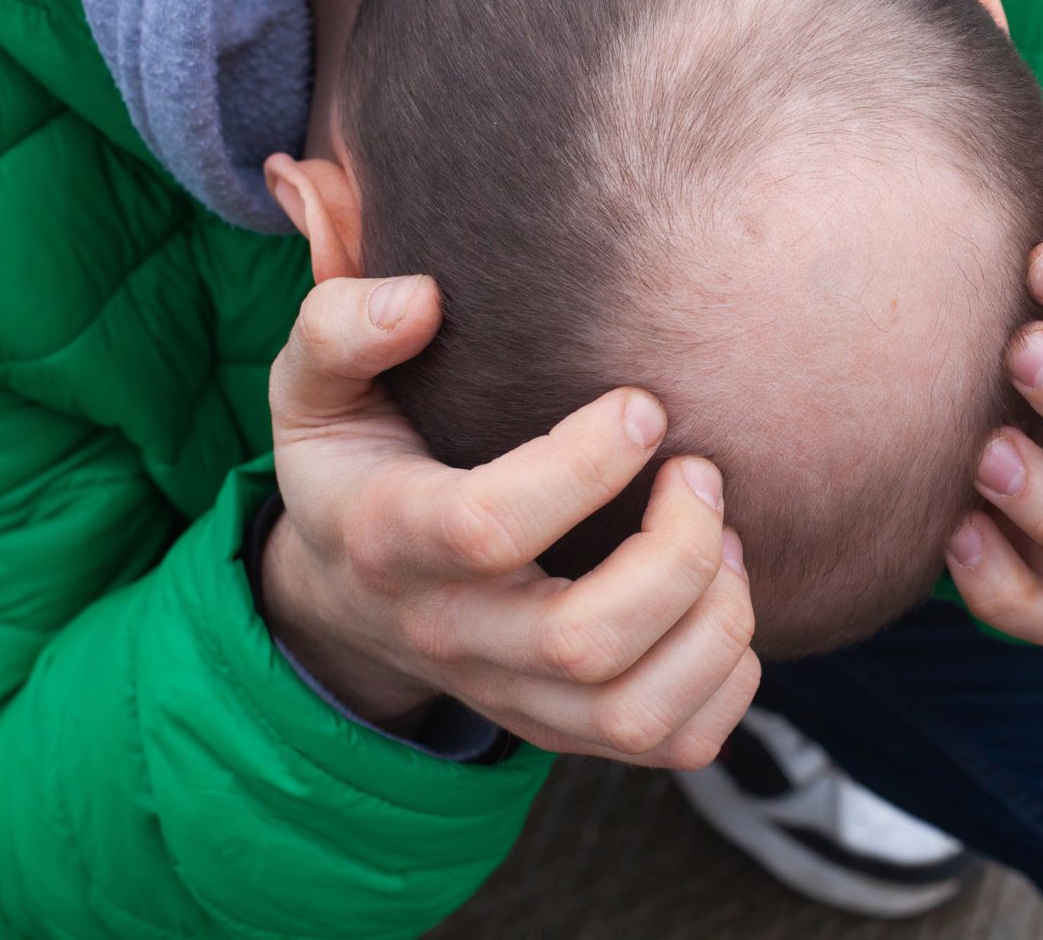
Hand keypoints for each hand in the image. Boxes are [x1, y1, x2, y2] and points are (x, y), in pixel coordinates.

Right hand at [262, 274, 758, 767]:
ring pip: (636, 713)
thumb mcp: (315, 389)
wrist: (347, 596)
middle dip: (675, 553)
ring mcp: (513, 696)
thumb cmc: (356, 465)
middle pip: (581, 643)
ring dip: (714, 620)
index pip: (490, 528)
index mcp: (392, 541)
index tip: (644, 405)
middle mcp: (453, 637)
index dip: (585, 465)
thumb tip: (421, 299)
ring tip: (724, 538)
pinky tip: (719, 598)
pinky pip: (673, 742)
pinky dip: (728, 678)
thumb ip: (339, 327)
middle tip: (703, 473)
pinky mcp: (566, 730)